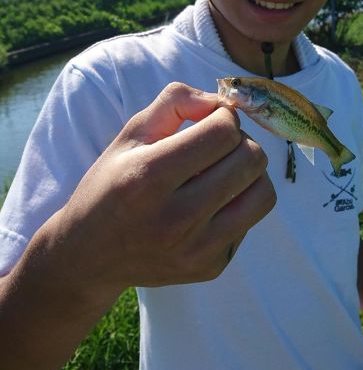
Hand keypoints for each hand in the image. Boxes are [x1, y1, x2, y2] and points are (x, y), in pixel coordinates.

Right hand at [53, 82, 275, 292]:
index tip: (212, 122)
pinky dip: (238, 204)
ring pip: (264, 194)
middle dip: (241, 142)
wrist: (91, 257)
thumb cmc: (109, 188)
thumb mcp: (129, 136)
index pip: (223, 133)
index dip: (224, 118)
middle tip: (219, 147)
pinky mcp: (211, 267)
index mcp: (149, 177)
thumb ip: (175, 103)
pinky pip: (250, 221)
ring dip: (250, 174)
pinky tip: (212, 205)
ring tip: (224, 173)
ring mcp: (197, 249)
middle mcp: (176, 219)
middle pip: (251, 160)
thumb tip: (222, 102)